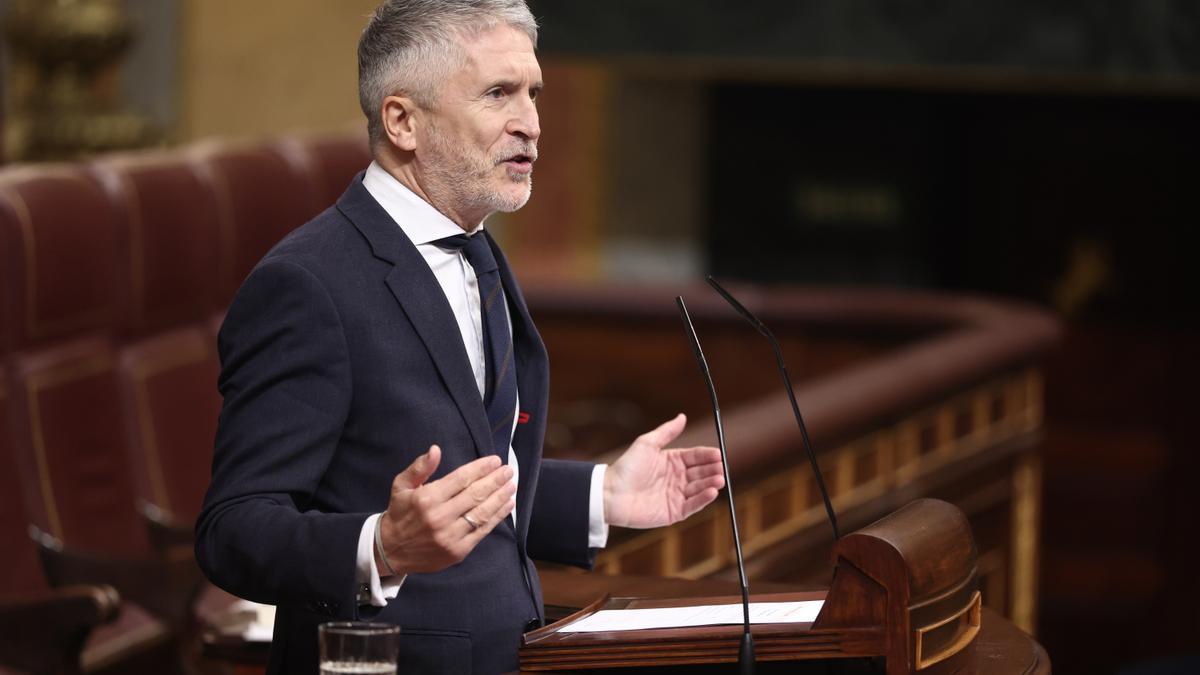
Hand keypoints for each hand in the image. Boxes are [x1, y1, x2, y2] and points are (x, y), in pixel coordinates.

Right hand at [377, 446, 515, 574]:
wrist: (391, 551)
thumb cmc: (399, 514)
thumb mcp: (401, 486)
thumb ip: (419, 468)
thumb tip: (436, 449)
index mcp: (427, 498)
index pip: (461, 479)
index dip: (481, 468)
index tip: (495, 461)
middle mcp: (440, 517)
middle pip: (476, 494)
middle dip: (495, 480)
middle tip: (508, 470)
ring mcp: (450, 536)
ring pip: (482, 513)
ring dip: (500, 497)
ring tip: (511, 485)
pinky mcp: (458, 551)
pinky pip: (482, 531)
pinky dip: (497, 517)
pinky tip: (507, 505)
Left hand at [603, 414, 723, 528]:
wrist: (610, 493)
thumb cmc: (626, 467)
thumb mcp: (647, 444)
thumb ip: (667, 432)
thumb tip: (682, 416)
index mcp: (672, 461)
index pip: (695, 457)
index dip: (707, 455)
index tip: (718, 454)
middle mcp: (676, 479)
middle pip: (700, 473)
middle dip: (712, 470)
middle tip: (720, 467)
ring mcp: (676, 496)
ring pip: (699, 489)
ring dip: (711, 484)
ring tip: (719, 479)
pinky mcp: (674, 512)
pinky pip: (692, 505)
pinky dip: (703, 499)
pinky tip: (711, 492)